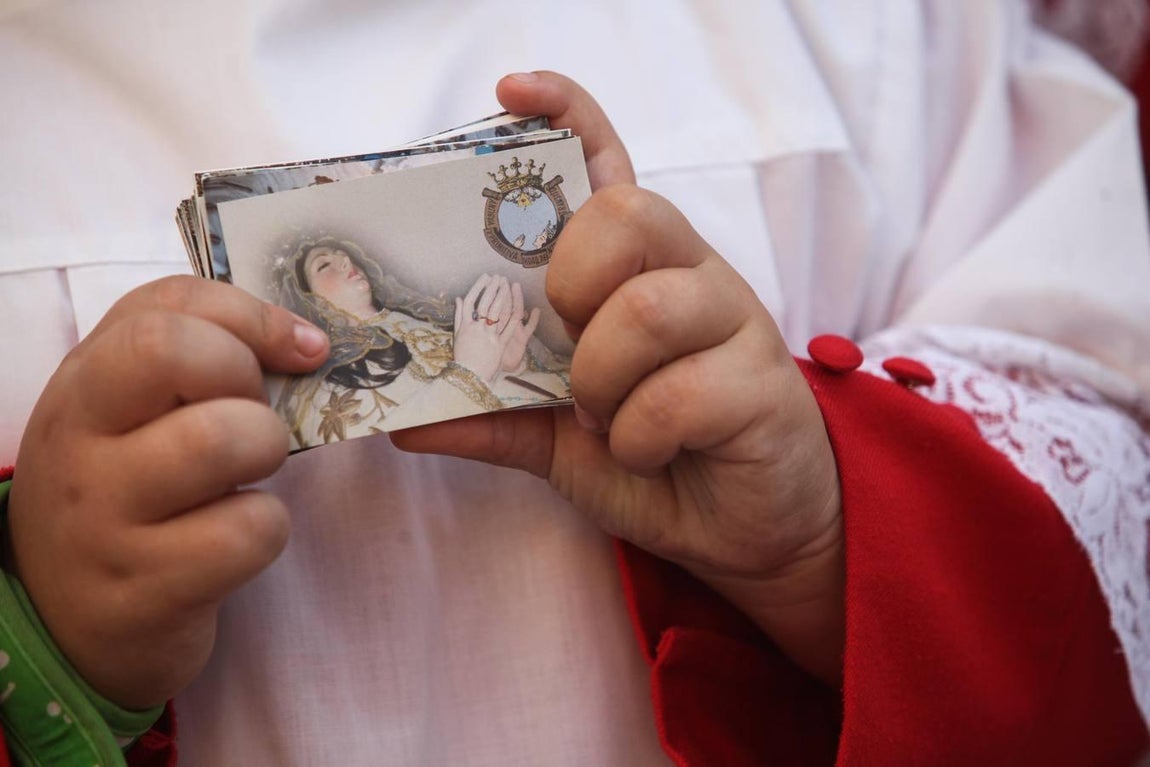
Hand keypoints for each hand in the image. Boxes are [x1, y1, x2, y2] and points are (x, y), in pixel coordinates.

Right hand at [8, 276, 328, 707]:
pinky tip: (235, 542)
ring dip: (265, 453)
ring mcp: (103, 521)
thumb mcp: (137, 413)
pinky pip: (245, 533)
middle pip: (173, 351)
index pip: (165, 304)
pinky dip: (265, 531)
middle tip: (254, 421)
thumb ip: (204, 358)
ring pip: (218, 438)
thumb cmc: (128, 492)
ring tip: (248, 478)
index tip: (298, 353)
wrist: (66, 618)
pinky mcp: (143, 591)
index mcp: (84, 384)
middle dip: (247, 379)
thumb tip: (310, 345)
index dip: (251, 318)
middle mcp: (78, 443)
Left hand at [392, 72, 844, 683]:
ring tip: (605, 420)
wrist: (742, 530)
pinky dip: (641, 437)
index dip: (570, 116)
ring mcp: (735, 323)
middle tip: (568, 344)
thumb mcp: (556, 442)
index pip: (610, 165)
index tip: (513, 91)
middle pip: (627, 212)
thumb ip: (493, 419)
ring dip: (603, 381)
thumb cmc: (655, 461)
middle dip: (572, 282)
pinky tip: (649, 452)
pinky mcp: (766, 384)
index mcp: (638, 271)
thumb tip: (404, 420)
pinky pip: (681, 392)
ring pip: (648, 307)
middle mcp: (690, 276)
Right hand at [453, 274, 529, 381]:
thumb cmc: (463, 356)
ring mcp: (489, 336)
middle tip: (498, 277)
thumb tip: (458, 298)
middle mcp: (477, 329)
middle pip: (485, 304)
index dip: (479, 288)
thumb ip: (459, 316)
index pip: (471, 301)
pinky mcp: (499, 346)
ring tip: (507, 285)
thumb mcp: (457, 335)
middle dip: (492, 288)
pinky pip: (509, 329)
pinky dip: (516, 317)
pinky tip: (521, 306)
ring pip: (497, 313)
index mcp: (465, 326)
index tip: (485, 277)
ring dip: (503, 297)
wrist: (469, 376)